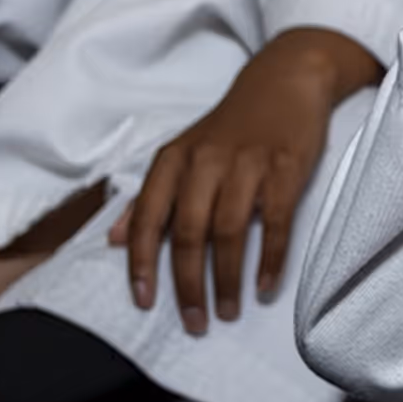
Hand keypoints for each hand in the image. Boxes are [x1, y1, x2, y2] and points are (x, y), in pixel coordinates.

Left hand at [113, 29, 379, 334]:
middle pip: (190, 232)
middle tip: (194, 323)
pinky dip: (270, 259)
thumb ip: (149, 196)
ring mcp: (247, 163)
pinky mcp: (285, 167)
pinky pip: (275, 222)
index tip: (143, 303)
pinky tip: (265, 286)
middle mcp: (206, 160)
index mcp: (175, 158)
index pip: (149, 217)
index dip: (143, 263)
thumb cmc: (232, 124)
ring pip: (229, 231)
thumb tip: (116, 240)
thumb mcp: (183, 151)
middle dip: (189, 285)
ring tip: (228, 312)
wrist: (285, 78)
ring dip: (228, 279)